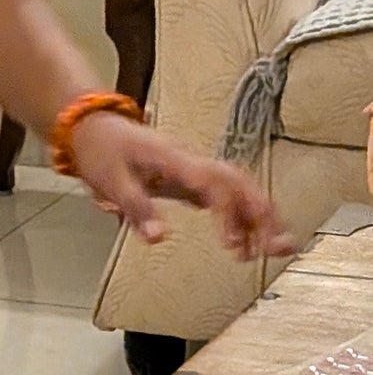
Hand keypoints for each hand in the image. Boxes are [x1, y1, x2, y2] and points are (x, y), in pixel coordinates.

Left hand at [69, 112, 295, 262]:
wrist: (97, 126)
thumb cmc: (103, 152)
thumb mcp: (111, 181)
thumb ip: (137, 209)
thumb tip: (159, 238)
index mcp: (174, 161)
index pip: (213, 183)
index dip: (228, 212)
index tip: (233, 244)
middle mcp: (192, 162)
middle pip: (240, 183)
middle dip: (262, 214)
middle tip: (276, 247)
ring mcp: (195, 169)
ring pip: (240, 187)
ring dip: (260, 215)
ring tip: (276, 248)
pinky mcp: (193, 178)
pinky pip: (227, 194)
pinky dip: (243, 215)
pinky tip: (250, 241)